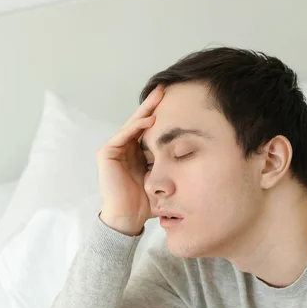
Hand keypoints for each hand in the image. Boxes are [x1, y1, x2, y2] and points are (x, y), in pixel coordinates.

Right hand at [98, 86, 164, 234]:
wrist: (129, 219)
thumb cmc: (148, 203)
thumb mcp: (165, 179)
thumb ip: (174, 166)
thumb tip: (200, 156)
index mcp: (139, 153)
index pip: (151, 129)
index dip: (163, 116)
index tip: (178, 102)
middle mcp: (126, 148)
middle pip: (141, 122)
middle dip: (154, 105)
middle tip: (166, 88)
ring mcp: (115, 150)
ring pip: (133, 124)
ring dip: (146, 110)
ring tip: (160, 96)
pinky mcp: (106, 154)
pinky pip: (123, 135)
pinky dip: (136, 127)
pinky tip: (150, 119)